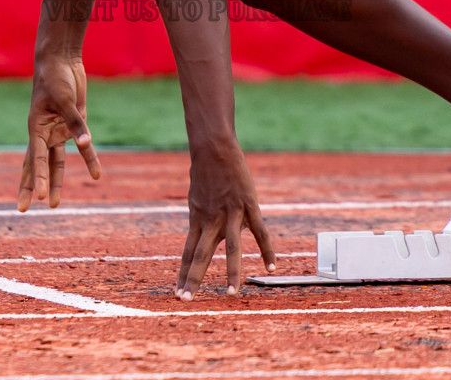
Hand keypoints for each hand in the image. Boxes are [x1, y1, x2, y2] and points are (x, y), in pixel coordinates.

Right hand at [17, 56, 100, 210]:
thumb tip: (85, 144)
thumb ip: (76, 123)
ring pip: (55, 163)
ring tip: (54, 205)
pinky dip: (89, 159)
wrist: (62, 61)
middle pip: (36, 165)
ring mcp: (58, 131)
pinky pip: (81, 147)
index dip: (38, 179)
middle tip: (23, 210)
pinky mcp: (73, 126)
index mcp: (36, 128)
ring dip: (55, 181)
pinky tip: (97, 175)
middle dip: (30, 187)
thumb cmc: (56, 78)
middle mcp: (44, 133)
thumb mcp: (66, 99)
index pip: (36, 158)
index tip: (38, 198)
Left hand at [176, 138, 276, 298]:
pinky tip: (271, 267)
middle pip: (201, 255)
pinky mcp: (248, 206)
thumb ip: (204, 216)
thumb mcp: (197, 197)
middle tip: (186, 301)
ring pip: (231, 248)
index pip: (189, 253)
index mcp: (197, 220)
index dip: (184, 274)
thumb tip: (215, 230)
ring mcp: (230, 214)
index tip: (178, 293)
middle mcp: (211, 220)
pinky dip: (266, 250)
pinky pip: (259, 232)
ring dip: (230, 272)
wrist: (213, 149)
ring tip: (231, 294)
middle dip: (193, 279)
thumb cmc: (204, 171)